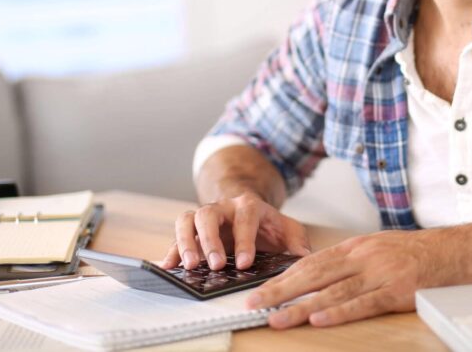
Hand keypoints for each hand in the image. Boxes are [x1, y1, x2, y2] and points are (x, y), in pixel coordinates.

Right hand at [160, 191, 310, 270]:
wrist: (247, 208)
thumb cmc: (267, 224)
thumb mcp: (287, 228)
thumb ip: (297, 240)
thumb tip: (304, 257)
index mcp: (248, 205)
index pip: (245, 219)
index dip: (244, 240)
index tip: (245, 263)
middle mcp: (222, 207)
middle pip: (209, 215)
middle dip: (211, 240)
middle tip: (216, 264)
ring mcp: (203, 217)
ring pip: (187, 220)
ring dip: (186, 242)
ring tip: (191, 266)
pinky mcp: (190, 230)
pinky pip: (175, 236)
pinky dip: (170, 251)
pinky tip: (167, 267)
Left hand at [244, 230, 449, 327]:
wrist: (458, 250)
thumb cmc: (421, 252)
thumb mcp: (380, 248)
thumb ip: (352, 261)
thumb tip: (321, 276)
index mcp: (358, 246)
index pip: (312, 262)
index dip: (283, 276)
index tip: (260, 288)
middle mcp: (364, 257)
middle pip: (314, 275)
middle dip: (280, 290)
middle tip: (254, 303)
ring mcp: (381, 273)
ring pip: (332, 291)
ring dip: (300, 306)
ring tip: (276, 318)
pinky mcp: (397, 291)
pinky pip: (363, 303)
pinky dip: (339, 312)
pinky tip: (319, 318)